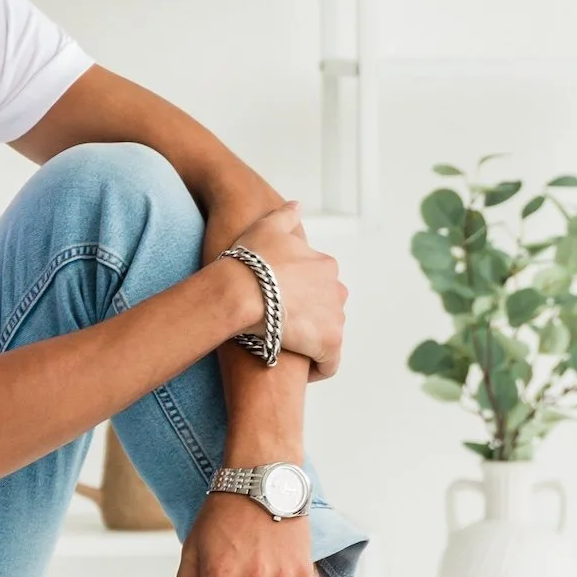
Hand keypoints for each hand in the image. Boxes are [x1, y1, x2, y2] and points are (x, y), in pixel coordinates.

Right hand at [231, 202, 346, 376]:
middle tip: (280, 328)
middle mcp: (337, 290)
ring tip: (285, 349)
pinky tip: (297, 371)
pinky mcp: (330, 343)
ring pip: (328, 335)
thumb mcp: (266, 226)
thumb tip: (298, 206)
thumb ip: (286, 215)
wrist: (240, 290)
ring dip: (310, 342)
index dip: (300, 298)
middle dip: (308, 319)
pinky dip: (317, 369)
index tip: (281, 306)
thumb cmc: (248, 260)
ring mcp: (336, 317)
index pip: (320, 285)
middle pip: (327, 310)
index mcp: (325, 265)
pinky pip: (329, 363)